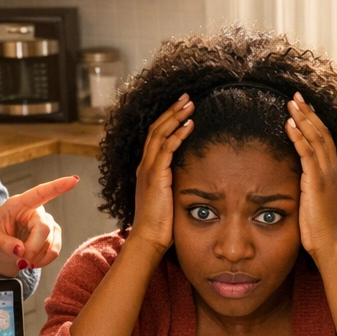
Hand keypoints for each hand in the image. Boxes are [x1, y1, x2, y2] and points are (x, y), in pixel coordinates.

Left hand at [0, 176, 78, 276]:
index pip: (40, 193)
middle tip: (20, 260)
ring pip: (50, 243)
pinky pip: (55, 251)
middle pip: (44, 228)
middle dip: (32, 248)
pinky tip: (33, 261)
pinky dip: (43, 260)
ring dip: (35, 257)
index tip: (74, 180)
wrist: (0, 245)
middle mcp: (36, 211)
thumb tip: (20, 251)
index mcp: (19, 204)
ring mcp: (47, 223)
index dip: (57, 187)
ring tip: (22, 260)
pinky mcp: (54, 235)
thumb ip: (3, 244)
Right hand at [129, 94, 193, 255]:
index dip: (168, 119)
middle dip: (172, 110)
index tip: (182, 107)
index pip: (156, 136)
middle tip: (187, 97)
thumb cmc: (161, 224)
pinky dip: (177, 135)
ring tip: (190, 105)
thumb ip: (175, 184)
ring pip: (159, 134)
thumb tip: (192, 178)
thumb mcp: (168, 198)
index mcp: (147, 169)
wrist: (149, 239)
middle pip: (156, 128)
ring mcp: (148, 170)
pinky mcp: (155, 177)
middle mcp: (145, 165)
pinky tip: (189, 126)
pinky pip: (165, 150)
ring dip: (175, 117)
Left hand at [285, 93, 336, 256]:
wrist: (330, 246)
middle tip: (297, 97)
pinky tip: (288, 125)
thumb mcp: (317, 204)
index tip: (305, 109)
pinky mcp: (317, 182)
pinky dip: (298, 136)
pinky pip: (307, 153)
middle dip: (309, 113)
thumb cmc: (321, 231)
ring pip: (316, 138)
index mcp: (335, 174)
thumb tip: (301, 183)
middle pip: (322, 133)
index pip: (326, 141)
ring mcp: (328, 175)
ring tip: (291, 103)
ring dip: (303, 118)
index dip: (315, 123)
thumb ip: (311, 189)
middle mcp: (334, 170)